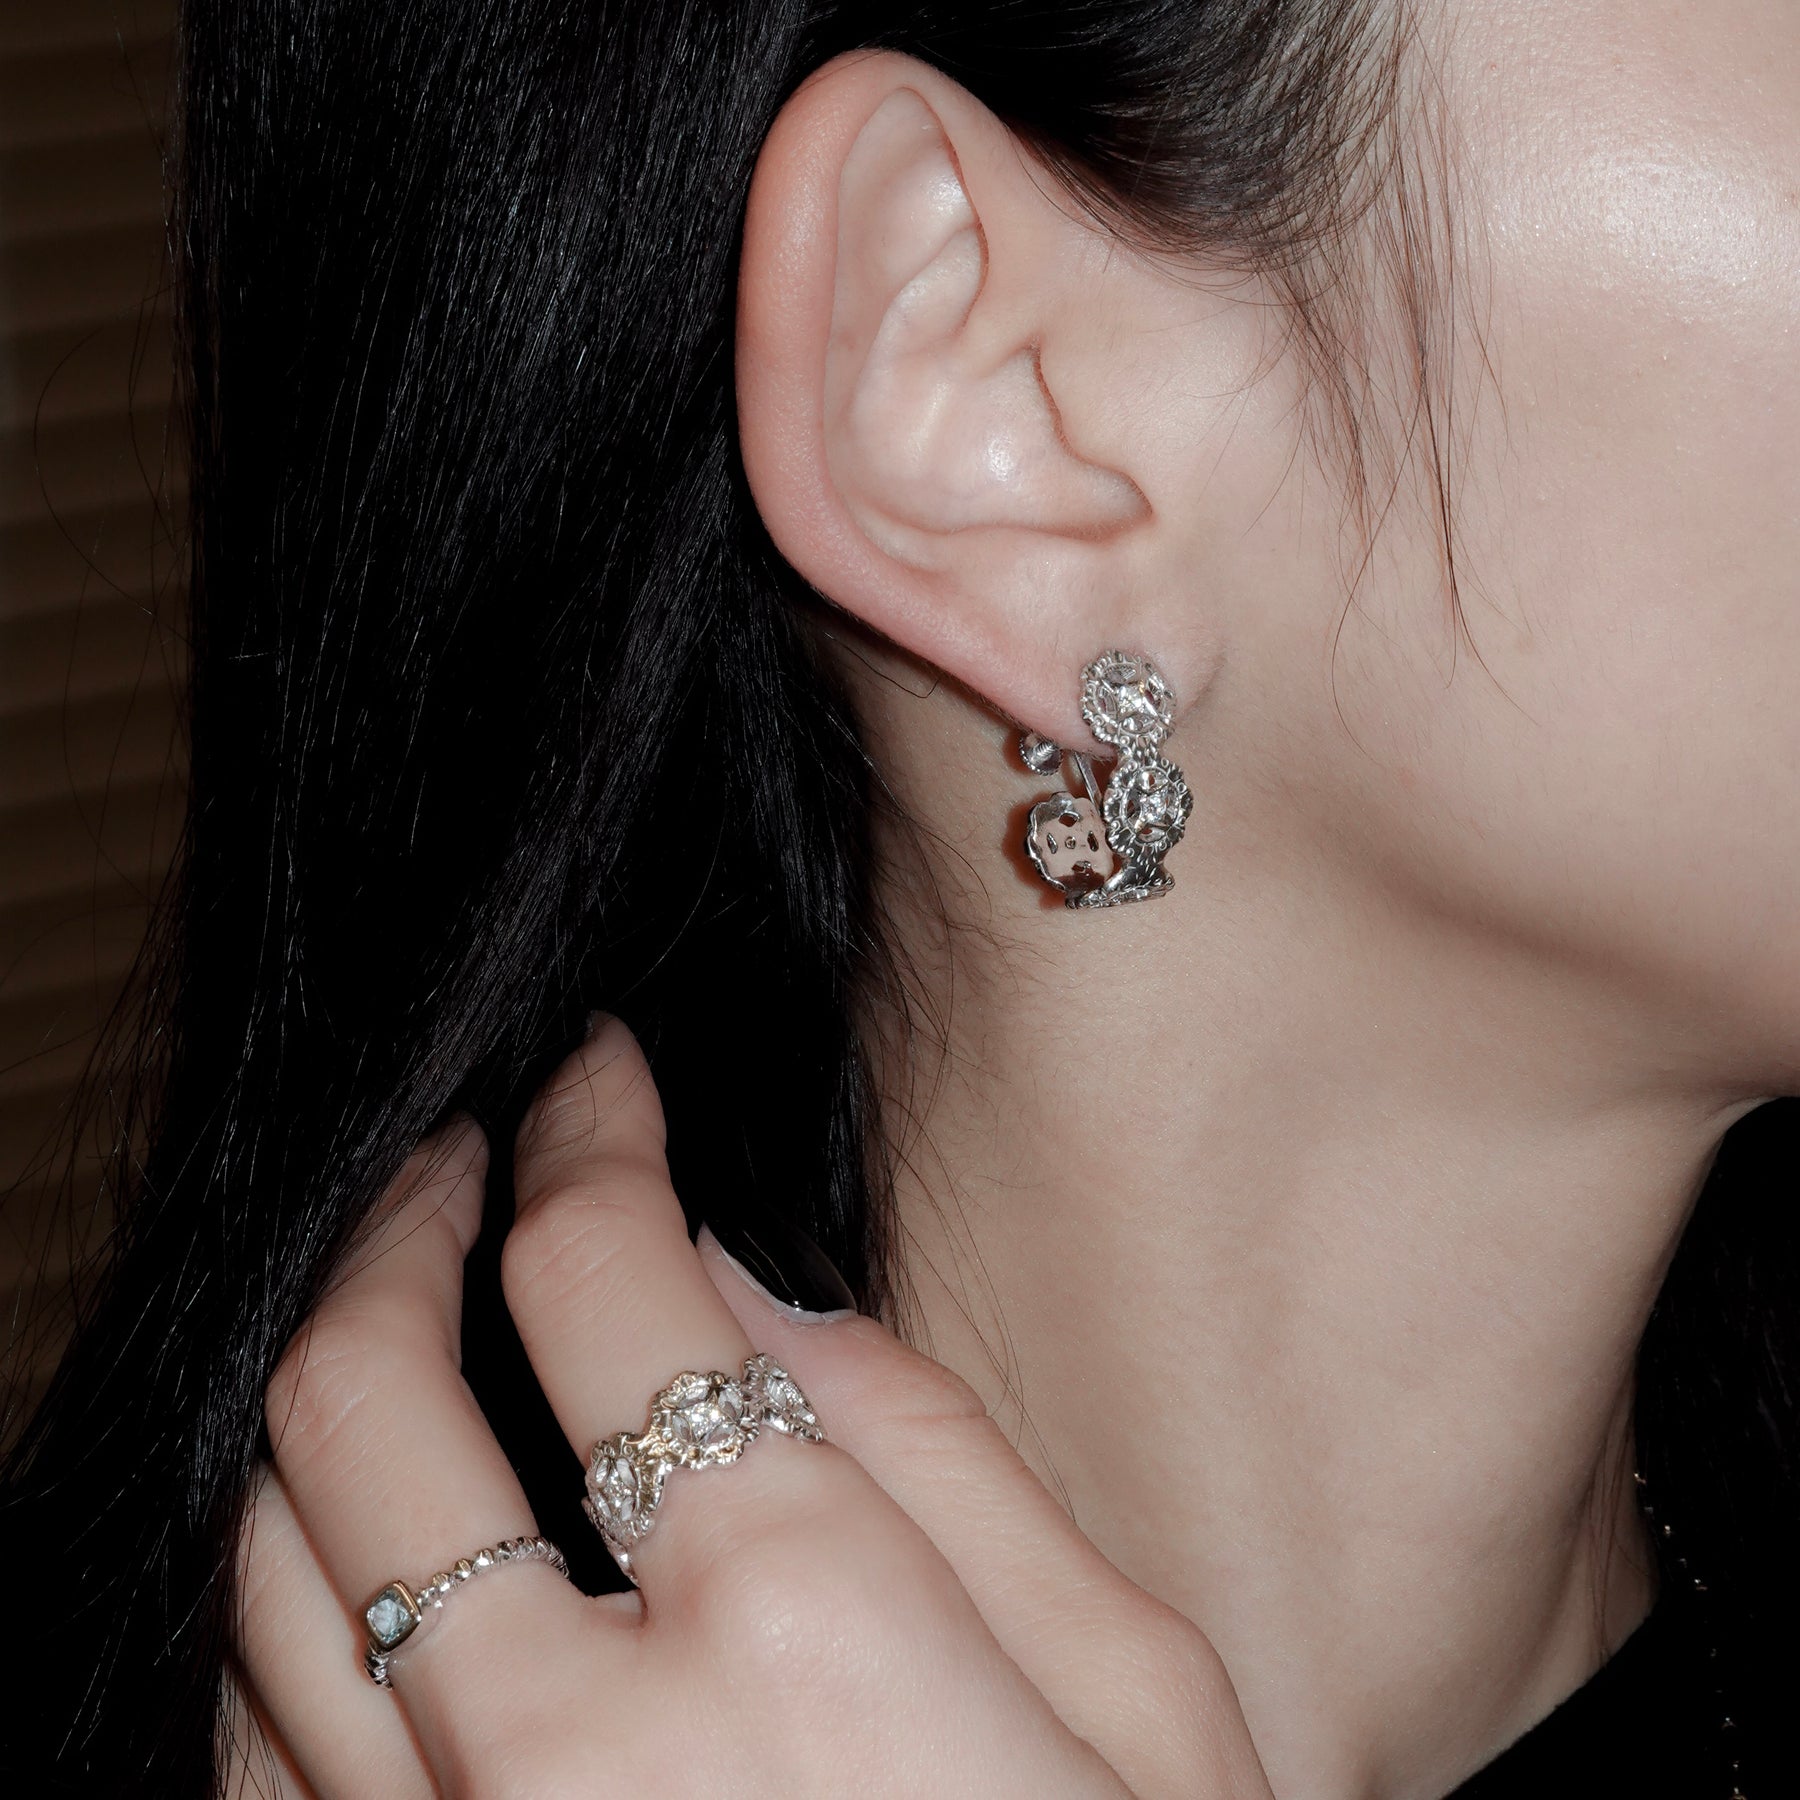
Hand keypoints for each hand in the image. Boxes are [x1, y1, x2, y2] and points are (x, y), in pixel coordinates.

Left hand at [233, 1018, 1268, 1797]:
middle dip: (398, 1219)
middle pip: (362, 1388)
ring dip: (311, 1395)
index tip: (595, 1078)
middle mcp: (576, 1742)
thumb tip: (747, 1277)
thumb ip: (936, 1454)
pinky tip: (352, 1551)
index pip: (603, 1269)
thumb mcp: (1135, 1689)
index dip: (586, 1128)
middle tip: (453, 1157)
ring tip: (394, 1313)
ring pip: (255, 1561)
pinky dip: (268, 1608)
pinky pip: (236, 1756)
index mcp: (798, 1624)